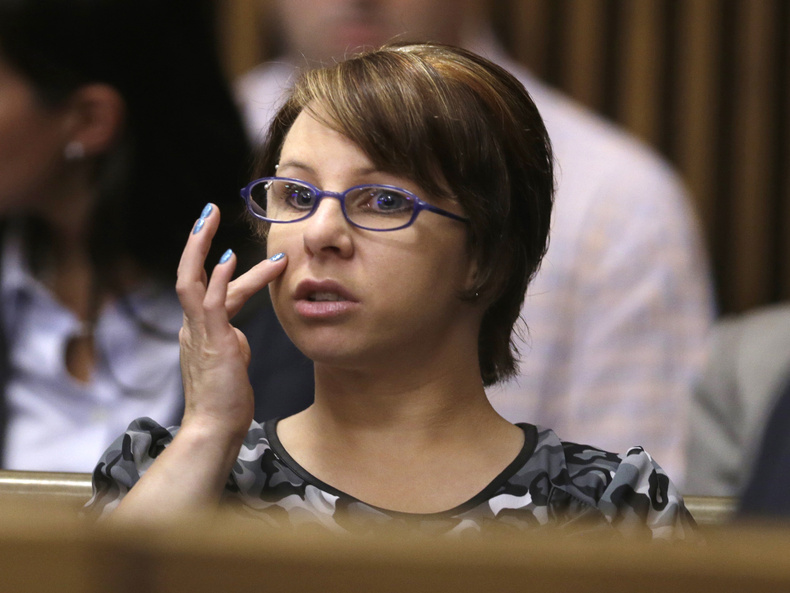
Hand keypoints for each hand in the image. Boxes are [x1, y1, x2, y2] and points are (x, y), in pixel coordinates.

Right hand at [176, 203, 286, 439]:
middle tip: (209, 211)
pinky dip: (218, 278)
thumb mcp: (232, 361)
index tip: (229, 245)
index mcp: (198, 330)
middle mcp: (192, 326)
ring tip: (210, 217)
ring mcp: (198, 332)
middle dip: (197, 241)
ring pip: (191, 280)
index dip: (218, 265)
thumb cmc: (226, 400)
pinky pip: (211, 303)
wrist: (215, 428)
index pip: (207, 288)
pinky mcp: (211, 341)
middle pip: (189, 274)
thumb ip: (233, 340)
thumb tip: (239, 332)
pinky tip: (229, 257)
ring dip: (200, 246)